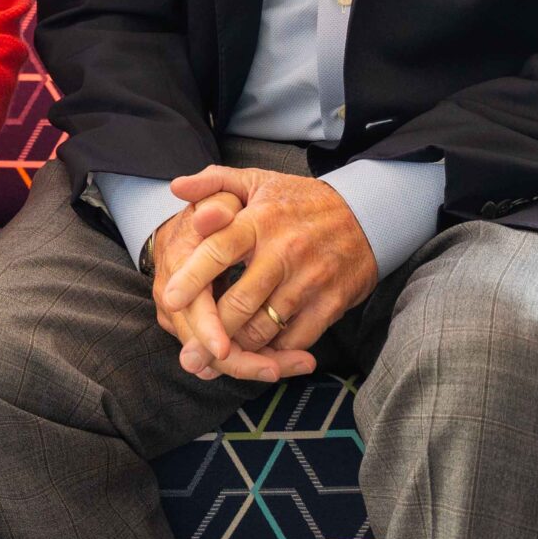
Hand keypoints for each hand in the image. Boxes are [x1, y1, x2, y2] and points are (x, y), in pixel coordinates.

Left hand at [159, 165, 380, 383]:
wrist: (368, 215)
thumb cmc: (301, 201)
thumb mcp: (258, 180)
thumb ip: (214, 183)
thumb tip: (175, 187)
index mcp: (260, 221)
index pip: (218, 250)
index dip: (191, 278)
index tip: (169, 299)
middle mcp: (283, 252)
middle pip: (238, 303)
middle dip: (210, 332)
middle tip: (190, 353)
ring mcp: (309, 280)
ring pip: (264, 327)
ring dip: (239, 347)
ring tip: (218, 358)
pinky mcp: (332, 303)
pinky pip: (296, 338)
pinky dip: (274, 352)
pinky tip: (259, 354)